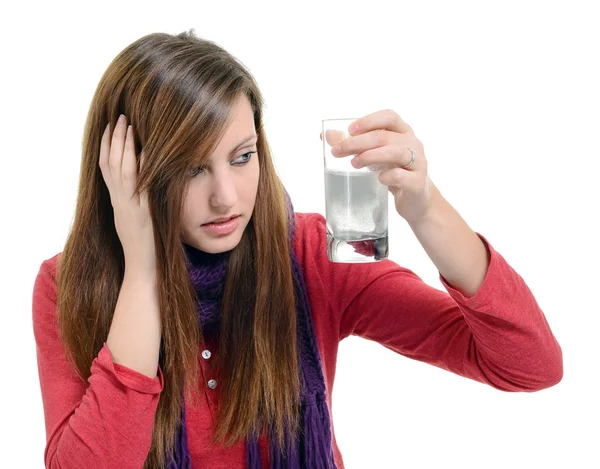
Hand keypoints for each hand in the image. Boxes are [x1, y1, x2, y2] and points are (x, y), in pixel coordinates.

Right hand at [99, 114, 155, 274]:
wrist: (143, 270)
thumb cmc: (144, 249)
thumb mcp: (136, 221)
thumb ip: (136, 204)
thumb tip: (141, 189)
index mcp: (118, 203)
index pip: (107, 169)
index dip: (108, 147)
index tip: (111, 127)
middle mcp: (120, 202)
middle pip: (112, 165)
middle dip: (115, 139)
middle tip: (119, 117)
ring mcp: (130, 207)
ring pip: (122, 171)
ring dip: (124, 146)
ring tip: (128, 125)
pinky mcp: (142, 213)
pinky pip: (140, 186)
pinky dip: (142, 167)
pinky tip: (147, 150)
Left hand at [323, 109, 438, 223]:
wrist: (415, 201)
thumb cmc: (393, 172)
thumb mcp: (375, 156)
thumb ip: (353, 144)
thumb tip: (326, 134)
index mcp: (403, 133)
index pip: (389, 117)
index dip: (369, 120)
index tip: (349, 129)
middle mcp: (413, 144)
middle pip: (384, 136)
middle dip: (357, 142)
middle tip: (338, 151)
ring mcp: (418, 162)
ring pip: (395, 152)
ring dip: (370, 156)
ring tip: (353, 163)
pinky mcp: (417, 182)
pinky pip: (400, 175)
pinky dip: (386, 176)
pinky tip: (377, 179)